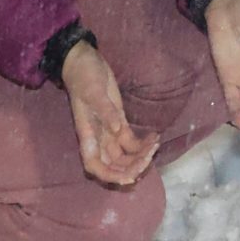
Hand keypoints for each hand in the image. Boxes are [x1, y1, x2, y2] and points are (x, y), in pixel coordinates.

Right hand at [62, 42, 158, 186]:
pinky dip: (144, 143)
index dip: (111, 176)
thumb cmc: (84, 77)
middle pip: (115, 164)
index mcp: (88, 135)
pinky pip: (132, 141)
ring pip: (126, 155)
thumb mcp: (93, 92)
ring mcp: (110, 131)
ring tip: (155, 145)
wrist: (85, 61)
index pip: (95, 166)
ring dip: (141, 156)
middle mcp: (98, 138)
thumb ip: (106, 112)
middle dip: (133, 167)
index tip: (129, 178)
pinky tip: (155, 137)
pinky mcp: (119, 122)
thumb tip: (118, 130)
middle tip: (150, 157)